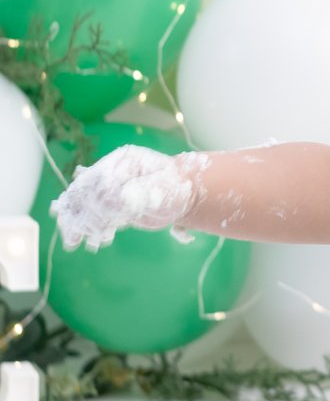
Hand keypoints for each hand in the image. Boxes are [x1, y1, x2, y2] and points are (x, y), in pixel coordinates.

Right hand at [50, 145, 202, 251]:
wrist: (185, 194)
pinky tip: (74, 238)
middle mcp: (111, 172)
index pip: (99, 181)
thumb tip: (114, 201)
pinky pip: (90, 212)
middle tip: (85, 233)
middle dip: (83, 213)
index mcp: (122, 161)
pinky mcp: (112, 204)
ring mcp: (110, 187)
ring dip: (76, 220)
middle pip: (85, 191)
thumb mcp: (158, 191)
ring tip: (73, 239)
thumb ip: (135, 194)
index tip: (105, 220)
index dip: (98, 202)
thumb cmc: (176, 189)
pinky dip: (81, 224)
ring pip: (83, 201)